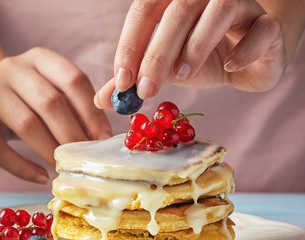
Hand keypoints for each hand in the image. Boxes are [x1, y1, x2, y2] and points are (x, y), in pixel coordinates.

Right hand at [0, 47, 111, 183]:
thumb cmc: (22, 98)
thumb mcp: (45, 88)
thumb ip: (71, 104)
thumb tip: (101, 138)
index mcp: (39, 58)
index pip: (73, 80)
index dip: (92, 112)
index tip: (103, 139)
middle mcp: (12, 68)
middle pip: (50, 102)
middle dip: (73, 134)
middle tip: (85, 159)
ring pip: (26, 123)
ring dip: (50, 150)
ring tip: (64, 167)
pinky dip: (22, 167)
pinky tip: (41, 176)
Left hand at [95, 0, 286, 108]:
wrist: (248, 61)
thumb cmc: (201, 59)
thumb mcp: (164, 69)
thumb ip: (134, 79)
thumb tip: (101, 99)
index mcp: (174, 1)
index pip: (145, 10)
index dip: (130, 44)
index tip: (122, 80)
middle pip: (179, 10)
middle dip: (157, 53)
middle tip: (146, 88)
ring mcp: (242, 6)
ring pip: (221, 9)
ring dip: (197, 44)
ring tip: (183, 75)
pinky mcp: (269, 26)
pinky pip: (262, 30)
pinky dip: (245, 49)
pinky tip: (230, 67)